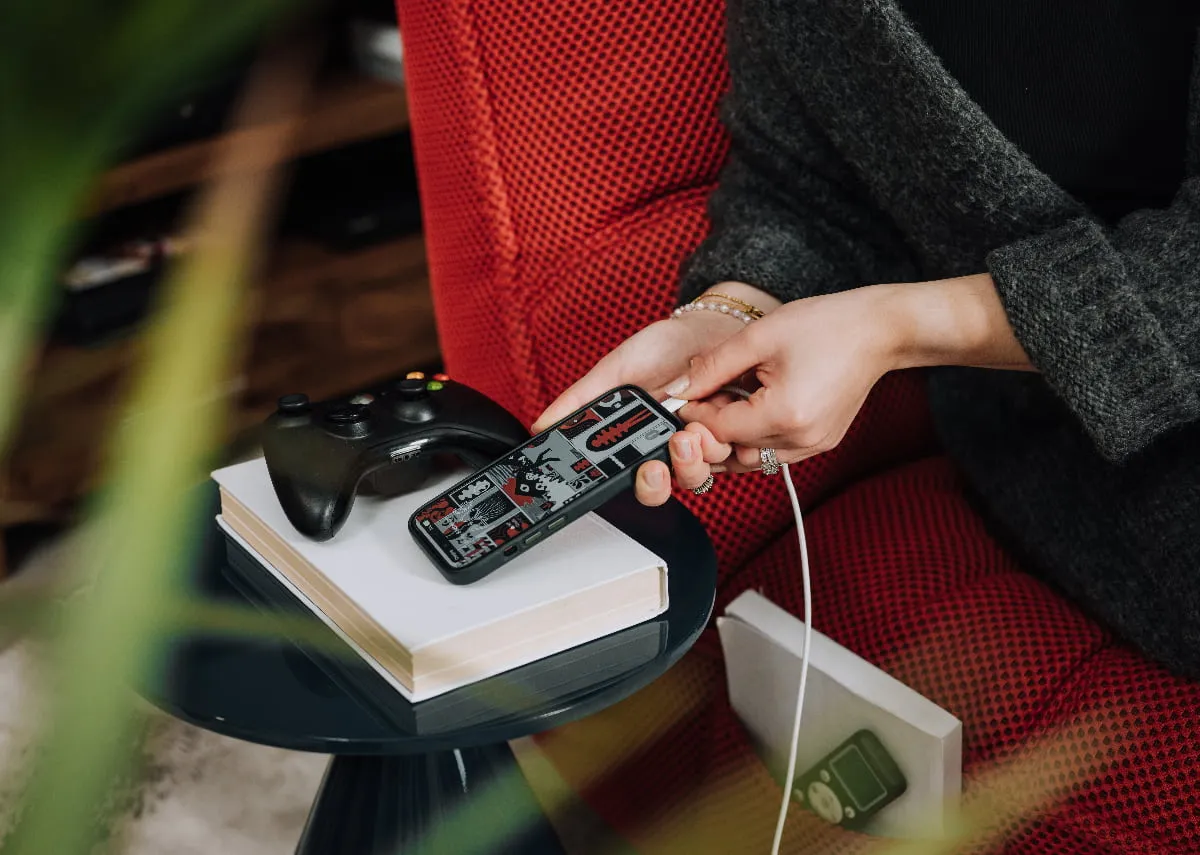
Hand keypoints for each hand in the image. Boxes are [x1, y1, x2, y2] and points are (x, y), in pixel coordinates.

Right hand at [532, 282, 779, 505]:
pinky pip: (743, 457)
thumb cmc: (663, 347)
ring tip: (704, 420)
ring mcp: (708, 444)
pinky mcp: (739, 435)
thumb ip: (582, 399)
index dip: (648, 485)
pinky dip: (740, 444)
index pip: (643, 482)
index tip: (649, 469)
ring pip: (711, 470)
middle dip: (682, 468)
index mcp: (644, 443)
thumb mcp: (616, 370)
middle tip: (681, 441)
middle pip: (678, 483)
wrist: (713, 327)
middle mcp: (675, 449)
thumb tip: (543, 424)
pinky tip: (732, 423)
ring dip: (709, 451)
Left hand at [666, 275, 1035, 471]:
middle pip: (733, 451)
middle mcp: (801, 440)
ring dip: (733, 435)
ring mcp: (813, 446)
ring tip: (732, 398)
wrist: (880, 330)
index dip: (694, 415)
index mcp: (785, 415)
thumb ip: (715, 366)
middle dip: (711, 428)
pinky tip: (754, 405)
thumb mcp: (760, 337)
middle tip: (705, 397)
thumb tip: (681, 387)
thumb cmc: (827, 325)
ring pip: (752, 458)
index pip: (719, 430)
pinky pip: (773, 452)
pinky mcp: (820, 443)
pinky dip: (755, 436)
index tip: (682, 398)